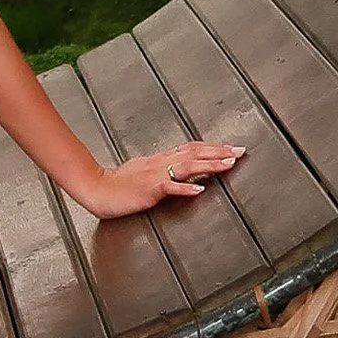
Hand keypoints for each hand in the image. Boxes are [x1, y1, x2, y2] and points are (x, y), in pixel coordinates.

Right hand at [62, 140, 243, 222]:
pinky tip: (200, 190)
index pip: (191, 148)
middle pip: (194, 152)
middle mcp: (161, 163)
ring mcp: (155, 174)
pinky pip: (169, 186)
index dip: (212, 147)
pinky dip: (186, 188)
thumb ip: (163, 170)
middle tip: (240, 152)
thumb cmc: (118, 184)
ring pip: (187, 166)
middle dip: (219, 152)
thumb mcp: (144, 172)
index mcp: (161, 159)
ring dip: (209, 164)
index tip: (231, 148)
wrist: (97, 189)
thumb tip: (181, 171)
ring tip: (228, 164)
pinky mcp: (149, 188)